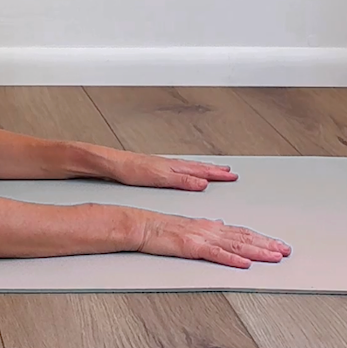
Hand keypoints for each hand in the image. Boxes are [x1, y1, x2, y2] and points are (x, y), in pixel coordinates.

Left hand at [103, 149, 238, 190]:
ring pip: (192, 166)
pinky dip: (192, 169)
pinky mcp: (158, 168)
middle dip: (216, 170)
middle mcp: (172, 164)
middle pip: (200, 166)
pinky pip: (182, 168)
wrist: (115, 164)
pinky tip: (191, 172)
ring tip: (217, 169)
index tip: (231, 176)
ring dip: (206, 168)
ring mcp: (166, 165)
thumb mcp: (160, 178)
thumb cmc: (133, 170)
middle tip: (230, 173)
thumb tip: (202, 183)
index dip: (217, 174)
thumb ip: (182, 180)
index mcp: (175, 167)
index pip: (202, 170)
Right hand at [129, 211, 290, 267]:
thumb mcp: (189, 227)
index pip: (242, 233)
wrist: (141, 226)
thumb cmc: (162, 229)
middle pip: (244, 238)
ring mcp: (202, 237)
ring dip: (257, 252)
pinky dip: (231, 259)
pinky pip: (215, 254)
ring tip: (273, 257)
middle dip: (267, 245)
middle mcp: (210, 229)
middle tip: (286, 250)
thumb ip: (208, 228)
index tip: (278, 245)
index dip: (262, 239)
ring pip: (235, 246)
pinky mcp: (191, 247)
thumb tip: (223, 225)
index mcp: (211, 226)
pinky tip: (244, 264)